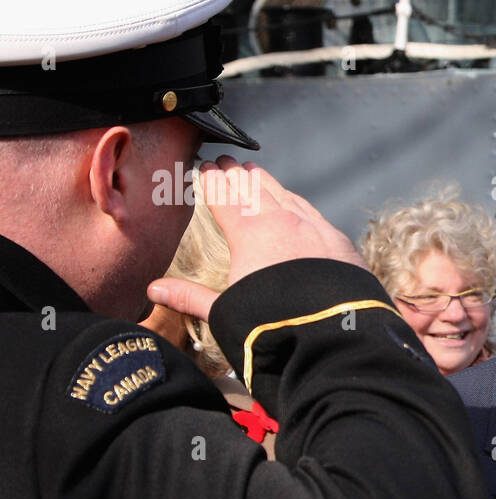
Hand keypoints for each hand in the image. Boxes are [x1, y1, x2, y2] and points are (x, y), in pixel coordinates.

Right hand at [146, 156, 365, 321]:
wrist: (334, 336)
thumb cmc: (273, 326)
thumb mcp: (225, 313)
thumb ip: (191, 297)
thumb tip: (153, 289)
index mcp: (249, 233)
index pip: (224, 196)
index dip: (212, 180)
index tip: (204, 167)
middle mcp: (282, 222)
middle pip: (255, 188)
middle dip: (237, 174)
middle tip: (226, 162)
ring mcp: (314, 228)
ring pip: (286, 195)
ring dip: (267, 183)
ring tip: (255, 173)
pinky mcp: (338, 241)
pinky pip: (312, 212)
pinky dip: (297, 202)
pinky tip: (295, 202)